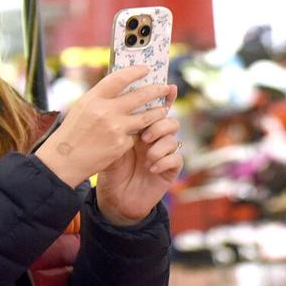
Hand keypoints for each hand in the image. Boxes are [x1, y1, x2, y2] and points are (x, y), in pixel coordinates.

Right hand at [35, 66, 173, 187]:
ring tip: (163, 110)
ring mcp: (115, 128)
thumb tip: (122, 87)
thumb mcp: (83, 108)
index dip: (135, 72)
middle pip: (139, 96)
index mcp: (93, 98)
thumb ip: (101, 98)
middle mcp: (105, 111)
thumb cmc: (73, 132)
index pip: (119, 79)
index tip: (146, 69)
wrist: (65, 160)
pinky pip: (136, 136)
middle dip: (156, 91)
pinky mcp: (121, 144)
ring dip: (158, 112)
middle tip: (165, 88)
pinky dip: (138, 135)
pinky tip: (139, 136)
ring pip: (146, 117)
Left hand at [96, 85, 181, 225]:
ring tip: (146, 155)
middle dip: (159, 123)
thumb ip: (117, 126)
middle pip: (167, 119)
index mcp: (141, 128)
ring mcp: (164, 153)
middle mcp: (155, 138)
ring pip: (173, 138)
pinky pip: (176, 158)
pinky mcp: (170, 169)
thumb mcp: (109, 145)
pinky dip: (163, 161)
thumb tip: (119, 104)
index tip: (170, 87)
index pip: (154, 108)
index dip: (164, 97)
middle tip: (145, 135)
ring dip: (160, 144)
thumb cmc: (111, 170)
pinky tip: (150, 168)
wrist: (115, 198)